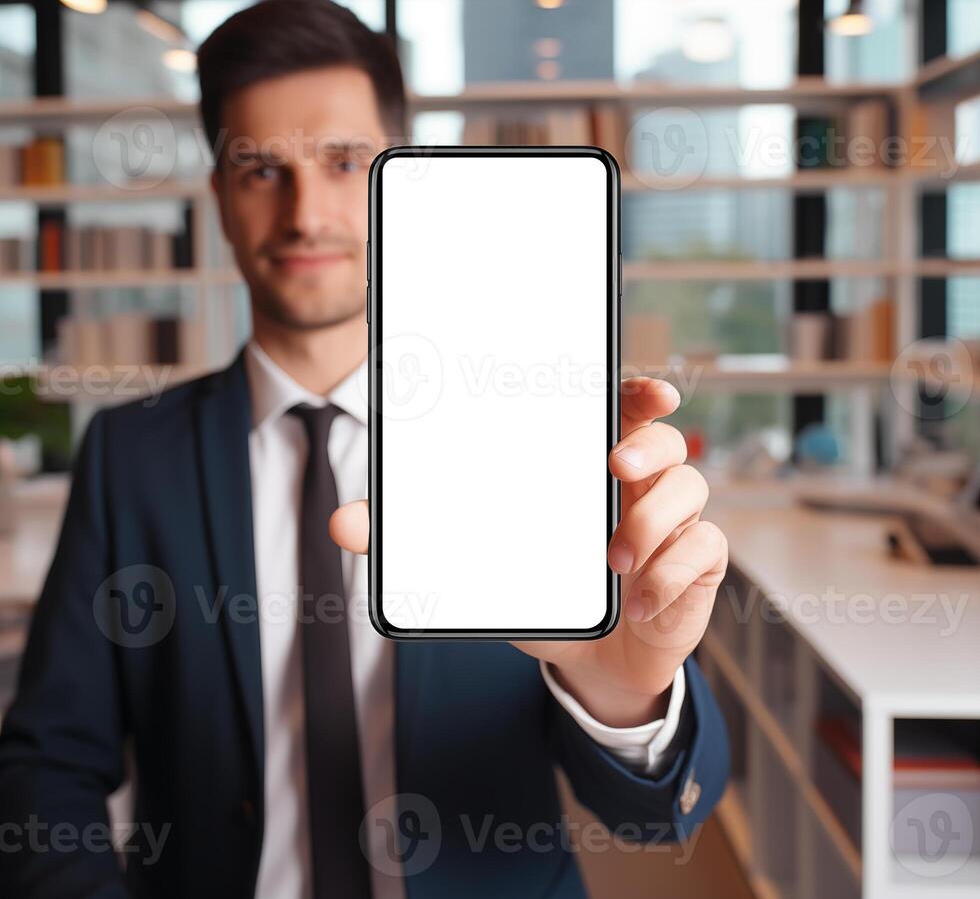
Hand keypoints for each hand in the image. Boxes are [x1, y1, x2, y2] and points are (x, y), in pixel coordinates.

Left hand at [329, 376, 727, 728]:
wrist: (588, 659)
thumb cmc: (540, 589)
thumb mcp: (479, 562)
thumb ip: (417, 538)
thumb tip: (344, 524)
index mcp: (589, 465)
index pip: (620, 410)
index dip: (638, 390)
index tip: (649, 390)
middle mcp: (639, 484)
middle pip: (667, 438)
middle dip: (650, 445)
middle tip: (616, 467)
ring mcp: (673, 522)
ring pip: (690, 491)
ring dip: (651, 525)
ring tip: (612, 562)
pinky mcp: (697, 564)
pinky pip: (703, 551)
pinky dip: (670, 577)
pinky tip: (638, 603)